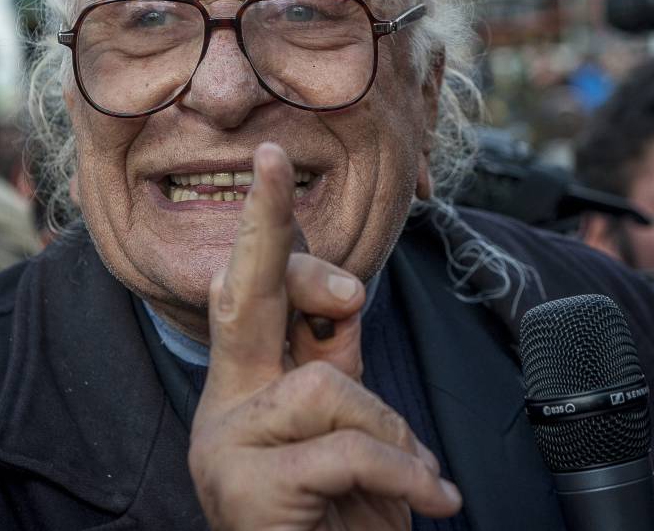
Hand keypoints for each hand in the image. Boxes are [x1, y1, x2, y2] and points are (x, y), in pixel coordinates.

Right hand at [189, 142, 462, 530]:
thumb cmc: (339, 525)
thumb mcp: (351, 442)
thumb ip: (342, 374)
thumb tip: (346, 300)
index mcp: (247, 390)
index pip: (250, 295)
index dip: (266, 231)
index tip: (276, 166)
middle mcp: (223, 408)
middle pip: (242, 297)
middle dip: (264, 224)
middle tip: (271, 158)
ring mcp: (226, 447)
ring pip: (324, 388)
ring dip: (389, 429)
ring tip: (416, 480)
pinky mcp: (245, 488)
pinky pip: (343, 446)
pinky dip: (401, 470)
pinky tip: (430, 501)